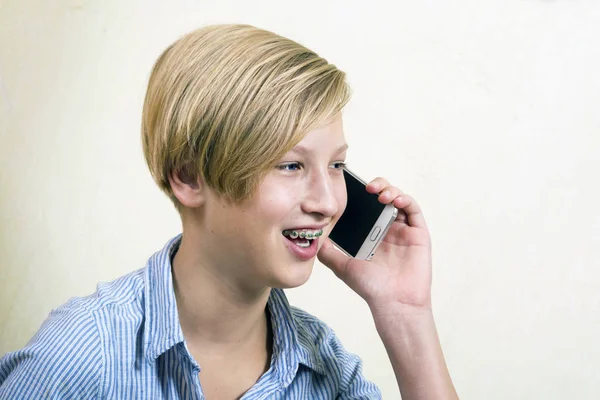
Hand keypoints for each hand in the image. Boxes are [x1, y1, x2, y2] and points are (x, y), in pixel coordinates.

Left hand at [318, 177, 432, 314]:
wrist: (392, 303)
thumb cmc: (371, 287)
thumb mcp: (342, 266)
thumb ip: (328, 252)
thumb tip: (313, 238)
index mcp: (371, 234)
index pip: (368, 206)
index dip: (361, 195)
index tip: (351, 189)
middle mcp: (388, 229)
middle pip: (384, 198)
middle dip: (377, 186)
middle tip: (367, 187)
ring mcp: (404, 230)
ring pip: (399, 199)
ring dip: (390, 190)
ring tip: (380, 194)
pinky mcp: (418, 234)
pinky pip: (414, 210)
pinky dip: (405, 200)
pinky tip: (394, 200)